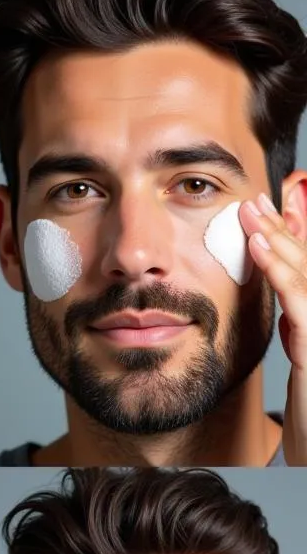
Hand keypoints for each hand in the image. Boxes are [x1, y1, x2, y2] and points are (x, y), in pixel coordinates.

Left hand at [240, 193, 306, 465]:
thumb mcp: (302, 354)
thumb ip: (299, 323)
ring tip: (251, 212)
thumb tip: (288, 294)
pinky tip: (259, 247)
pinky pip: (300, 300)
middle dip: (284, 226)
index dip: (291, 236)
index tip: (267, 211)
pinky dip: (280, 269)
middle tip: (255, 199)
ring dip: (279, 237)